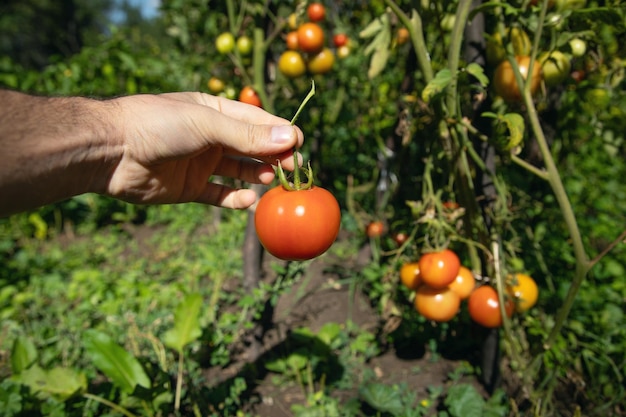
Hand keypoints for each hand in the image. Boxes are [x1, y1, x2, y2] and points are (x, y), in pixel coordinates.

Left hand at [106, 92, 303, 208]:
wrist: (109, 151)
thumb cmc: (157, 124)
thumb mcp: (207, 125)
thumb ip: (248, 135)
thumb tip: (291, 137)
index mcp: (215, 111)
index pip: (258, 122)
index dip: (280, 134)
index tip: (300, 147)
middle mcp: (210, 137)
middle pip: (252, 148)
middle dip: (274, 158)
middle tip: (294, 171)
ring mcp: (200, 163)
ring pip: (239, 172)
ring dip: (259, 177)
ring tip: (274, 183)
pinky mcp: (189, 188)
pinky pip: (220, 195)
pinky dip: (236, 200)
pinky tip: (250, 202)